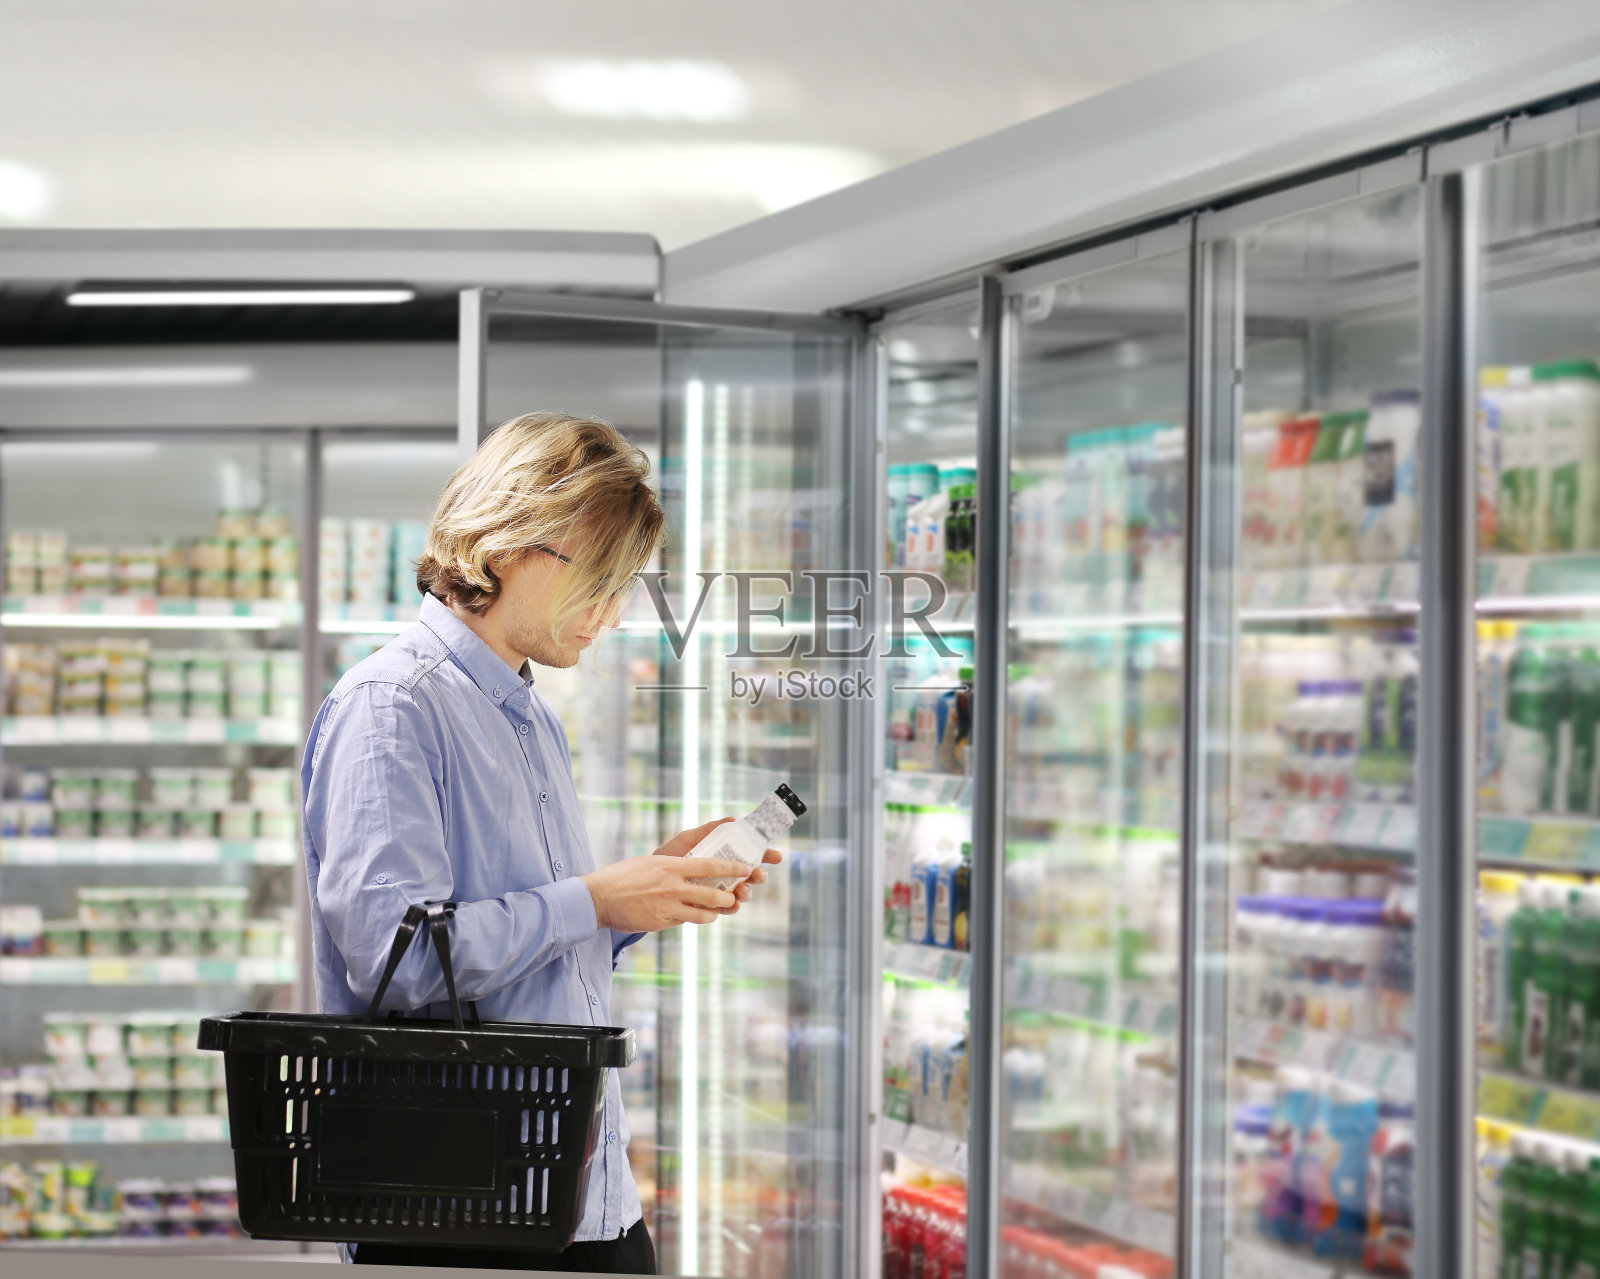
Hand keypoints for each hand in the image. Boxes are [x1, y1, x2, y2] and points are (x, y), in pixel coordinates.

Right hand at [581, 853, 749, 932]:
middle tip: (734, 896)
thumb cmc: (623, 876)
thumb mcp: (651, 863)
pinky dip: (692, 919)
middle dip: (729, 897)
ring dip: (714, 913)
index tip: (747, 868)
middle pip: (713, 895)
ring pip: (703, 914)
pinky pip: (684, 922)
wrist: (597, 897)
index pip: (710, 866)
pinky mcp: (661, 923)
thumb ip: (673, 867)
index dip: (732, 869)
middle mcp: (672, 886)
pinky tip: (692, 916)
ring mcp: (667, 907)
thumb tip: (691, 869)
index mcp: (671, 866)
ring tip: (716, 911)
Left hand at [652, 817, 783, 912]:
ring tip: (742, 891)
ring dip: (747, 893)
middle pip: (751, 876)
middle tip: (758, 874)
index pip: (750, 855)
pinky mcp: (708, 907)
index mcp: (723, 856)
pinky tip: (730, 904)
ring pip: (742, 894)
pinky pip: (724, 909)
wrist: (645, 881)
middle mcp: (725, 875)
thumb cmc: (667, 857)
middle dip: (759, 875)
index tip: (776, 856)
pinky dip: (730, 907)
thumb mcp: (687, 840)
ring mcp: (718, 891)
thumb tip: (732, 820)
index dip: (766, 855)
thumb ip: (708, 831)